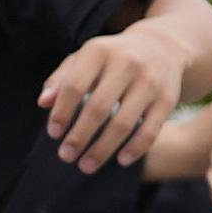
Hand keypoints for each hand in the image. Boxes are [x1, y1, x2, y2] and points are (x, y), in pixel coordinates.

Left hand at [42, 23, 180, 167]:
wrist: (161, 46)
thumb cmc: (112, 57)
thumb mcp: (85, 58)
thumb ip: (62, 78)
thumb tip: (43, 103)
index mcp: (99, 51)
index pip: (74, 86)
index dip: (62, 112)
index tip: (54, 134)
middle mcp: (126, 63)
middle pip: (98, 108)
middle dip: (80, 136)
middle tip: (66, 156)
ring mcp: (150, 82)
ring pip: (123, 123)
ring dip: (103, 149)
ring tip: (86, 166)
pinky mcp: (168, 99)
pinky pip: (151, 129)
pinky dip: (136, 148)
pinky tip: (121, 161)